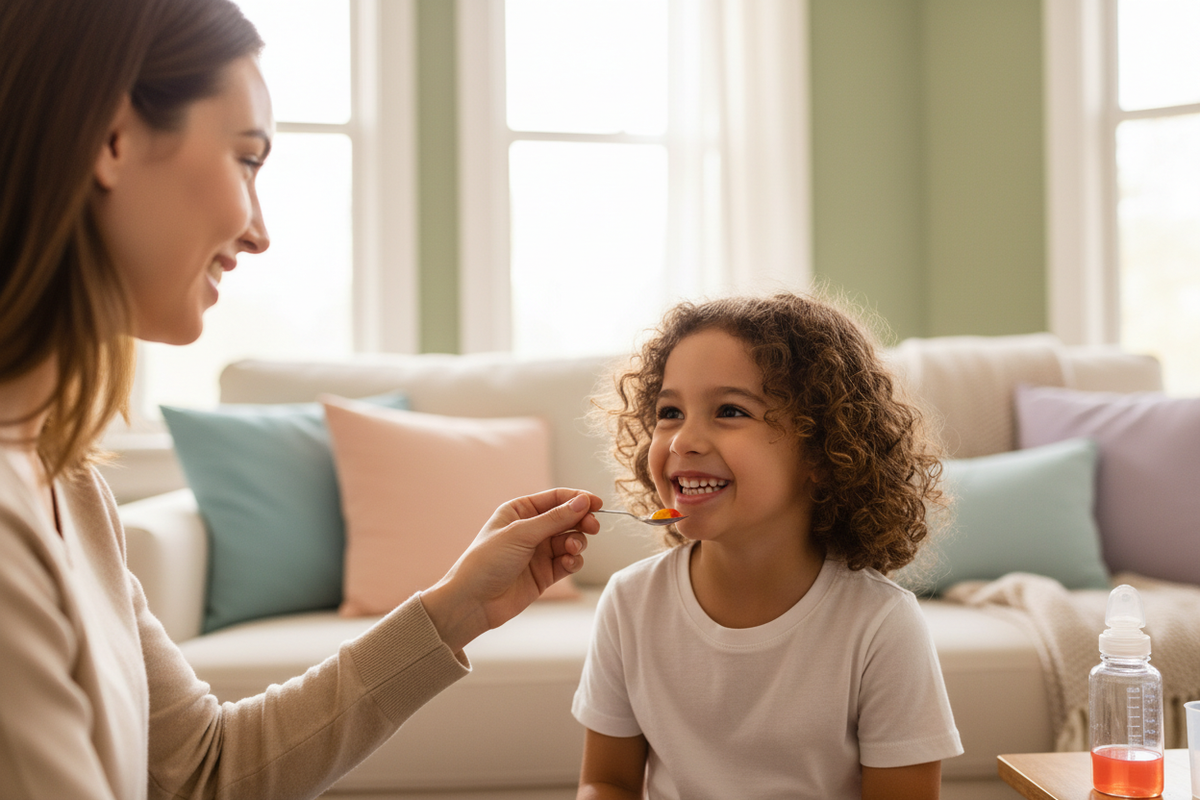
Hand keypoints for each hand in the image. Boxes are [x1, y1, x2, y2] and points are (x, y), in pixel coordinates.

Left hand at [420, 488, 601, 652]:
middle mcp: (531, 529)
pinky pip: (569, 561)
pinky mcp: (545, 574)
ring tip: (572, 548)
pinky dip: (574, 561)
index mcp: (520, 511)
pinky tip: (569, 563)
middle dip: (582, 521)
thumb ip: (555, 519)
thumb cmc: (486, 562)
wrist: (473, 602)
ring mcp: (539, 552)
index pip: (556, 498)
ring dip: (577, 542)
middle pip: (568, 518)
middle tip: (593, 526)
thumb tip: (583, 501)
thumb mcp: (520, 534)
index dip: (578, 499)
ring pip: (571, 540)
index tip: (597, 504)